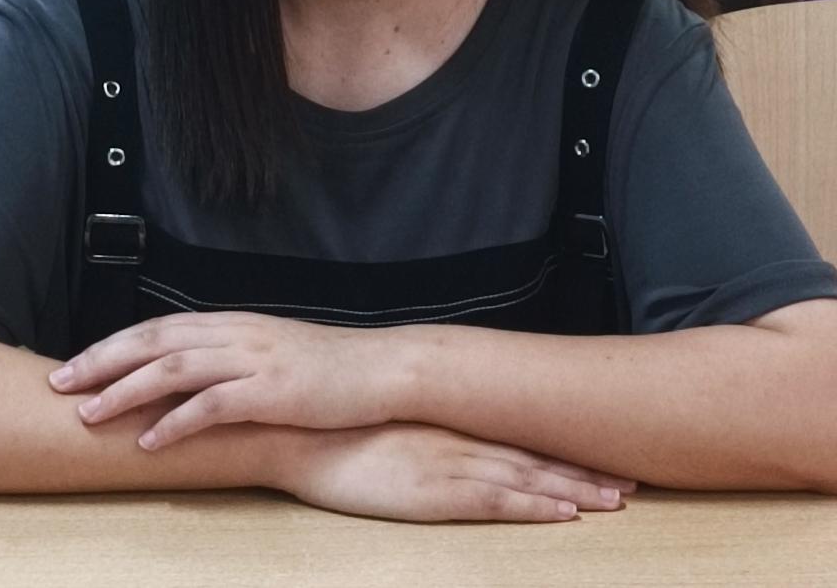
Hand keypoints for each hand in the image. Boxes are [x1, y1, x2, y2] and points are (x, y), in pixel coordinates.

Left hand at [50, 312, 408, 447]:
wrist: (380, 370)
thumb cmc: (325, 368)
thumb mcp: (269, 352)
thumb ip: (229, 357)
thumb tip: (186, 377)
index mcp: (231, 324)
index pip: (158, 328)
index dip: (112, 344)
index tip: (74, 365)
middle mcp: (235, 334)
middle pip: (154, 341)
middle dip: (102, 361)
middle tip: (58, 383)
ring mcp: (252, 361)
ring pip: (173, 370)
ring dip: (125, 391)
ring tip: (88, 415)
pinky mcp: (270, 392)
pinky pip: (212, 406)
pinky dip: (175, 423)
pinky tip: (149, 442)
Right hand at [277, 423, 635, 522]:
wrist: (305, 434)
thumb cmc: (343, 431)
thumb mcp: (395, 425)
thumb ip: (428, 431)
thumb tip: (452, 436)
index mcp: (451, 424)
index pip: (519, 437)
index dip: (564, 451)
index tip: (602, 457)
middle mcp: (459, 440)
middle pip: (535, 458)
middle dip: (585, 471)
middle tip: (631, 482)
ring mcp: (450, 464)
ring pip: (527, 479)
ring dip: (574, 489)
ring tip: (615, 500)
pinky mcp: (434, 491)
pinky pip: (495, 501)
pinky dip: (534, 506)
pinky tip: (563, 512)